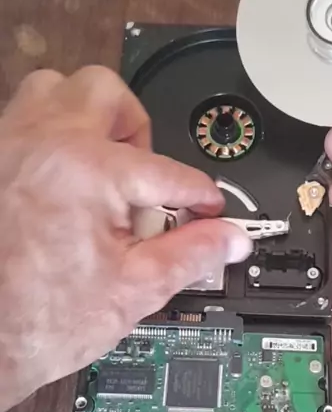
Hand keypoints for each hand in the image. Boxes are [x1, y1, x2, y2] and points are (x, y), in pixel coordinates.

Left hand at [0, 67, 251, 411]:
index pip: (167, 171)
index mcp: (86, 170)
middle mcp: (41, 143)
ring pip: (55, 89)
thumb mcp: (134, 290)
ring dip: (87, 119)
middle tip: (143, 180)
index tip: (207, 208)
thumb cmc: (35, 322)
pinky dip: (48, 136)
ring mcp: (6, 146)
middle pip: (107, 95)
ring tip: (100, 168)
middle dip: (138, 133)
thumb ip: (191, 254)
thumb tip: (229, 238)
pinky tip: (62, 183)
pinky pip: (20, 120)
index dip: (198, 196)